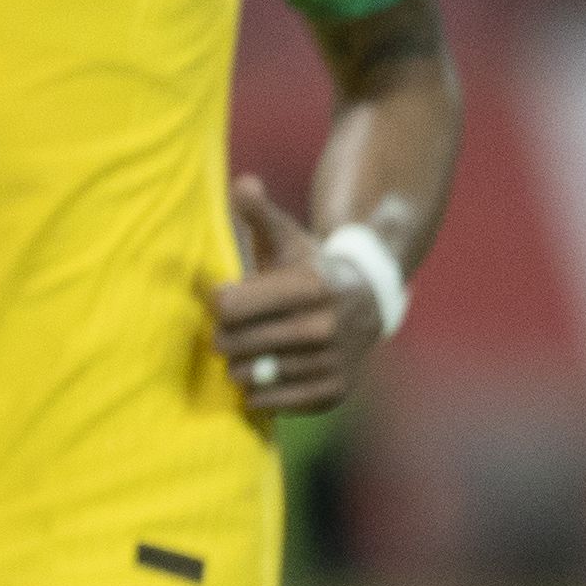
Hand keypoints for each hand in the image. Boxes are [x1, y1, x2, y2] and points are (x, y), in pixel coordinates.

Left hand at [208, 175, 381, 416]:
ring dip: (239, 364)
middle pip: (233, 343)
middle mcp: (326, 325)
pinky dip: (259, 392)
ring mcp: (333, 361)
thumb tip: (243, 183)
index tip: (227, 298)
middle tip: (233, 328)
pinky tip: (266, 372)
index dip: (218, 303)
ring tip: (251, 349)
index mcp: (310, 285)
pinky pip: (272, 403)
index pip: (229, 306)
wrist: (367, 300)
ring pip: (249, 375)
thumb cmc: (309, 267)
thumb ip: (259, 213)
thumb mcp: (287, 237)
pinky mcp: (335, 390)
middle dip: (223, 335)